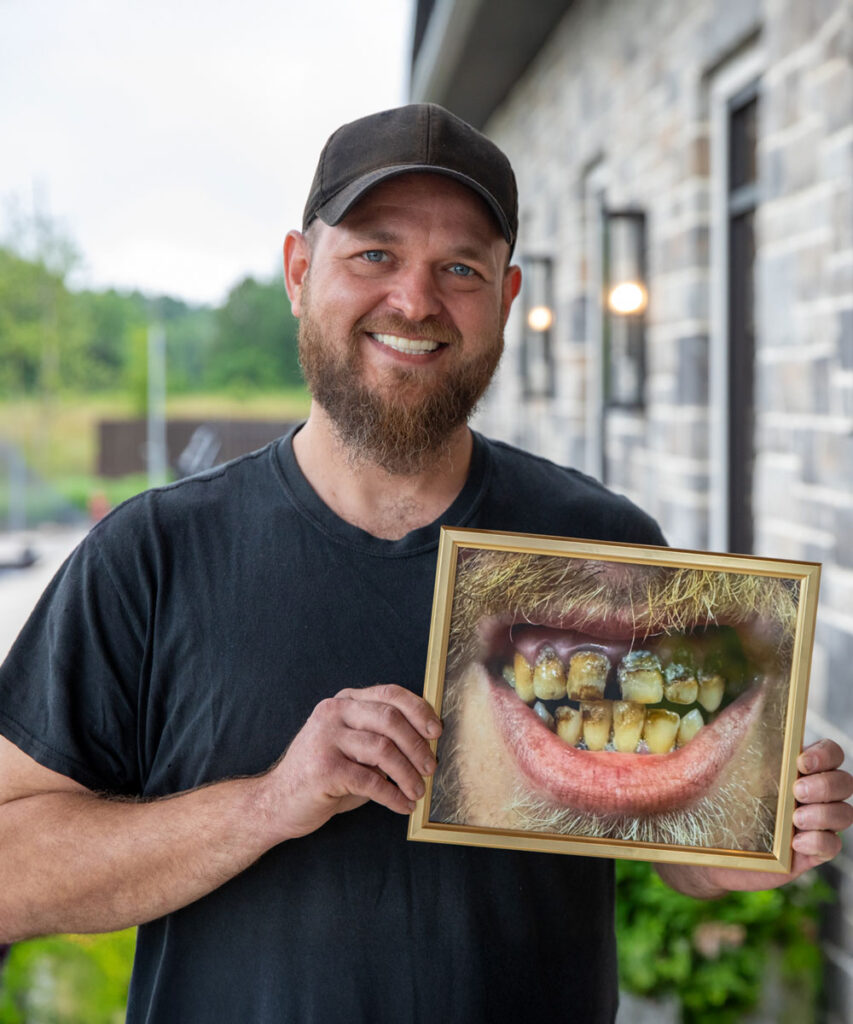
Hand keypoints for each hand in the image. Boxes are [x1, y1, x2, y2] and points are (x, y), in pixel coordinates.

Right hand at [264, 684, 441, 841]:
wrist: (277, 802)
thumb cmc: (325, 776)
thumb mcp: (353, 748)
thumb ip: (381, 738)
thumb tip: (427, 744)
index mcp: (344, 702)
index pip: (389, 693)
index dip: (419, 710)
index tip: (437, 731)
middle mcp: (333, 713)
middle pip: (390, 718)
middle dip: (417, 745)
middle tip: (431, 767)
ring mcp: (326, 738)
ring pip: (383, 749)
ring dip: (408, 773)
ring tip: (417, 790)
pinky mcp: (324, 768)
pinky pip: (370, 780)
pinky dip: (392, 795)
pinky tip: (402, 805)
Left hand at [659, 739, 852, 896]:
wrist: (701, 841)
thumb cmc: (710, 793)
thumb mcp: (719, 753)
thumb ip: (740, 723)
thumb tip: (759, 691)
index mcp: (794, 766)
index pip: (830, 753)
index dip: (825, 754)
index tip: (801, 761)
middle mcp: (811, 792)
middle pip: (844, 782)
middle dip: (826, 785)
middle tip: (796, 791)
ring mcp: (813, 822)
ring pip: (844, 813)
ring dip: (824, 814)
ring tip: (795, 819)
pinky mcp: (809, 852)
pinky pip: (833, 845)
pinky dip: (820, 842)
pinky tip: (796, 842)